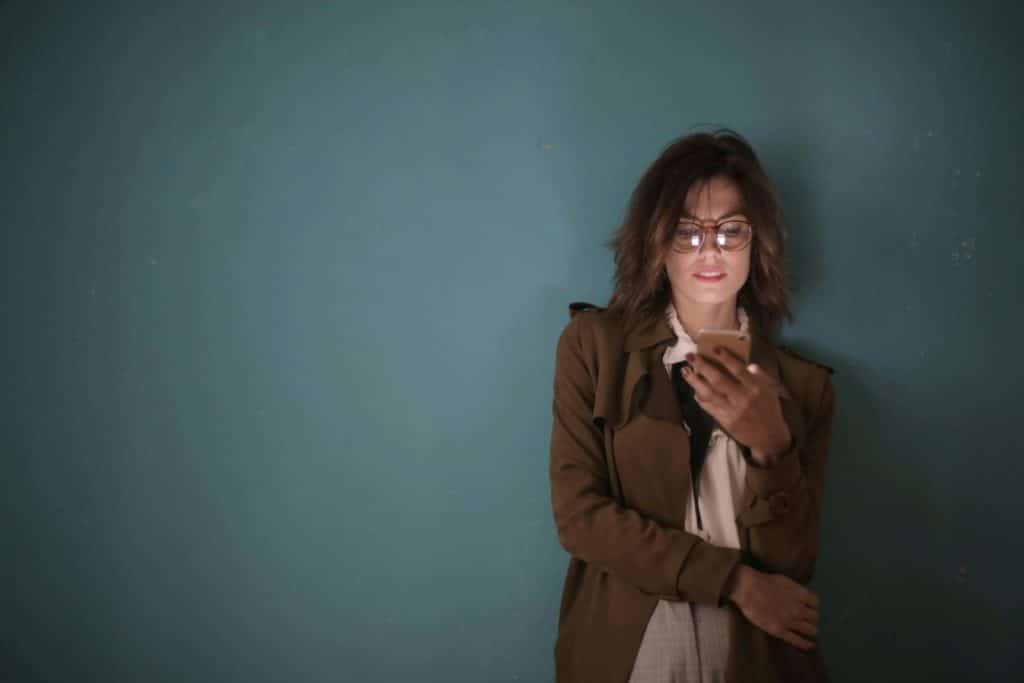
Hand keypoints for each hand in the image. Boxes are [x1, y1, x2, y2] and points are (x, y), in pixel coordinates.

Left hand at [680, 348, 790, 464]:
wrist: (770, 437)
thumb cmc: (769, 409)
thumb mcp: (770, 390)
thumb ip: (759, 376)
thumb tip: (749, 364)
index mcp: (755, 388)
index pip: (739, 370)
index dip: (726, 358)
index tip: (714, 348)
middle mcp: (743, 398)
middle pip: (719, 380)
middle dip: (702, 366)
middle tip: (690, 356)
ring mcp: (733, 411)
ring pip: (710, 394)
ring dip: (695, 382)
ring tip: (685, 371)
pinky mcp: (725, 421)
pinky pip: (709, 407)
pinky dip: (700, 398)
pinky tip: (694, 390)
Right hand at [726, 565, 819, 649]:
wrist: (749, 589)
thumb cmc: (763, 581)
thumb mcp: (785, 581)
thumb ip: (794, 590)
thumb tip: (800, 595)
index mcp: (800, 594)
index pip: (816, 602)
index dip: (813, 605)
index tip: (809, 607)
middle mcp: (799, 608)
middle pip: (815, 617)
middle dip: (812, 618)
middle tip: (807, 619)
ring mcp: (790, 621)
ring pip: (811, 629)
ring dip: (811, 630)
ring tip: (808, 630)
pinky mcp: (780, 631)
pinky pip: (798, 640)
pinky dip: (806, 644)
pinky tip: (810, 645)